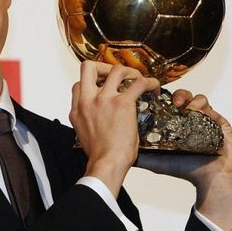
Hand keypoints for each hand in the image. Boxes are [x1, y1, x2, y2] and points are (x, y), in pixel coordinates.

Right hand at [69, 60, 159, 196]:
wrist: (107, 163)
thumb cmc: (99, 155)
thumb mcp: (83, 134)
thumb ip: (87, 120)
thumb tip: (97, 118)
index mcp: (77, 109)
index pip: (78, 84)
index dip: (91, 82)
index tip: (103, 86)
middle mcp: (88, 101)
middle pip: (88, 67)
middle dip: (103, 67)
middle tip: (115, 76)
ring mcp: (104, 99)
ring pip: (115, 69)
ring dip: (129, 72)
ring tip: (137, 79)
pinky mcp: (122, 103)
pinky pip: (138, 83)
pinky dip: (149, 83)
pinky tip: (154, 88)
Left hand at [136, 90, 231, 230]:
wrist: (211, 181)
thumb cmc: (185, 170)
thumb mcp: (157, 162)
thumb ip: (140, 156)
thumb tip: (120, 152)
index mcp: (176, 123)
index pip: (167, 104)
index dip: (160, 98)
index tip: (152, 99)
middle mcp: (190, 118)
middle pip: (181, 96)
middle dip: (175, 95)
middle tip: (168, 100)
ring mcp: (205, 118)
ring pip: (196, 98)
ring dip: (187, 98)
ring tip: (180, 106)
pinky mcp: (219, 121)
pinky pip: (210, 107)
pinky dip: (201, 107)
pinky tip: (193, 114)